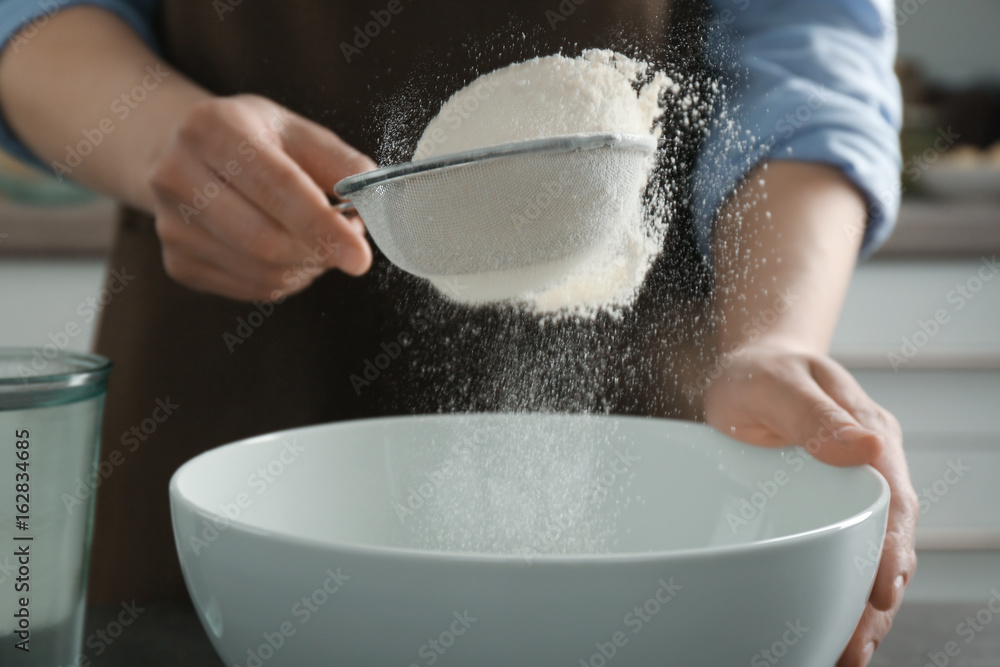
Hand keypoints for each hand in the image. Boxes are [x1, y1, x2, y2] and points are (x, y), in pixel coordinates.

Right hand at [148, 94, 375, 300]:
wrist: (186, 155)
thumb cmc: (252, 141)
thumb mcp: (297, 131)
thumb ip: (341, 164)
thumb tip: (371, 203)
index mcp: (211, 128)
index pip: (277, 187)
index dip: (323, 226)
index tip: (360, 255)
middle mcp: (177, 175)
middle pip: (266, 240)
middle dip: (320, 250)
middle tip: (347, 243)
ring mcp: (171, 225)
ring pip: (263, 270)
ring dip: (308, 265)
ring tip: (315, 240)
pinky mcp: (177, 263)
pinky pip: (253, 287)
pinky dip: (287, 277)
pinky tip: (287, 251)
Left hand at [703, 345, 918, 666]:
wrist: (751, 369)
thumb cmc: (762, 371)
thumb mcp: (778, 383)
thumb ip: (814, 414)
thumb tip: (865, 449)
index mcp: (869, 433)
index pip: (891, 499)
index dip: (890, 548)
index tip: (881, 589)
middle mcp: (869, 467)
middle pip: (887, 539)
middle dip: (878, 597)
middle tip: (856, 647)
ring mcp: (850, 491)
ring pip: (869, 554)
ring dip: (862, 606)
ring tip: (846, 654)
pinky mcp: (828, 508)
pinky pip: (843, 551)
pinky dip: (840, 589)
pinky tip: (829, 625)